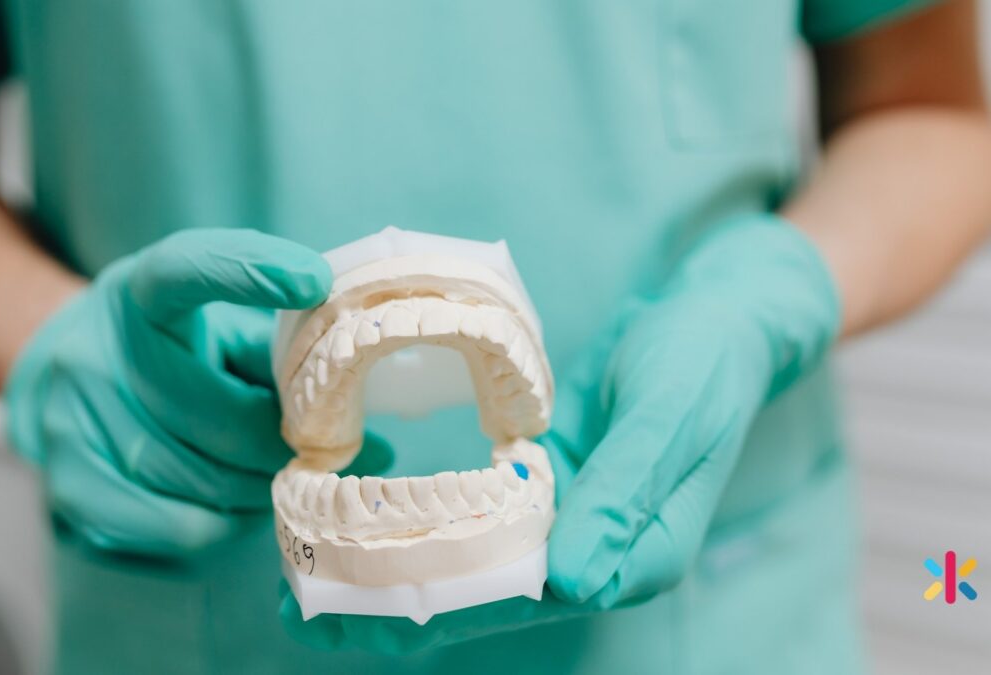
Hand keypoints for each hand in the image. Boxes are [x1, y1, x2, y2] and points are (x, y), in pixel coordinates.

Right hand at [5, 229, 386, 556]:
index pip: (188, 269)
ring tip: (287, 481)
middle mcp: (97, 351)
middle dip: (287, 444)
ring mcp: (73, 421)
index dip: (249, 271)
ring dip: (260, 487)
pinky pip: (172, 525)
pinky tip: (238, 509)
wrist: (60, 377)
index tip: (313, 281)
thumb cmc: (170, 349)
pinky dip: (222, 525)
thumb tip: (356, 394)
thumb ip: (272, 342)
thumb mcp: (212, 320)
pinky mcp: (71, 485)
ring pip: (201, 478)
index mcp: (142, 293)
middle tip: (336, 453)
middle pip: (219, 414)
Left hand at [280, 214, 839, 651]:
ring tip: (309, 581)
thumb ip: (625, 495)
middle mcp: (596, 553)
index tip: (366, 610)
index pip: (534, 601)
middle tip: (307, 609)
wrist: (716, 322)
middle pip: (491, 600)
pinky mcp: (545, 491)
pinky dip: (421, 530)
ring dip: (397, 577)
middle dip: (401, 609)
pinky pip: (476, 523)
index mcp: (636, 555)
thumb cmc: (705, 364)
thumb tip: (574, 581)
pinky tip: (361, 527)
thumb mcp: (672, 417)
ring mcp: (568, 524)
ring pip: (474, 569)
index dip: (449, 610)